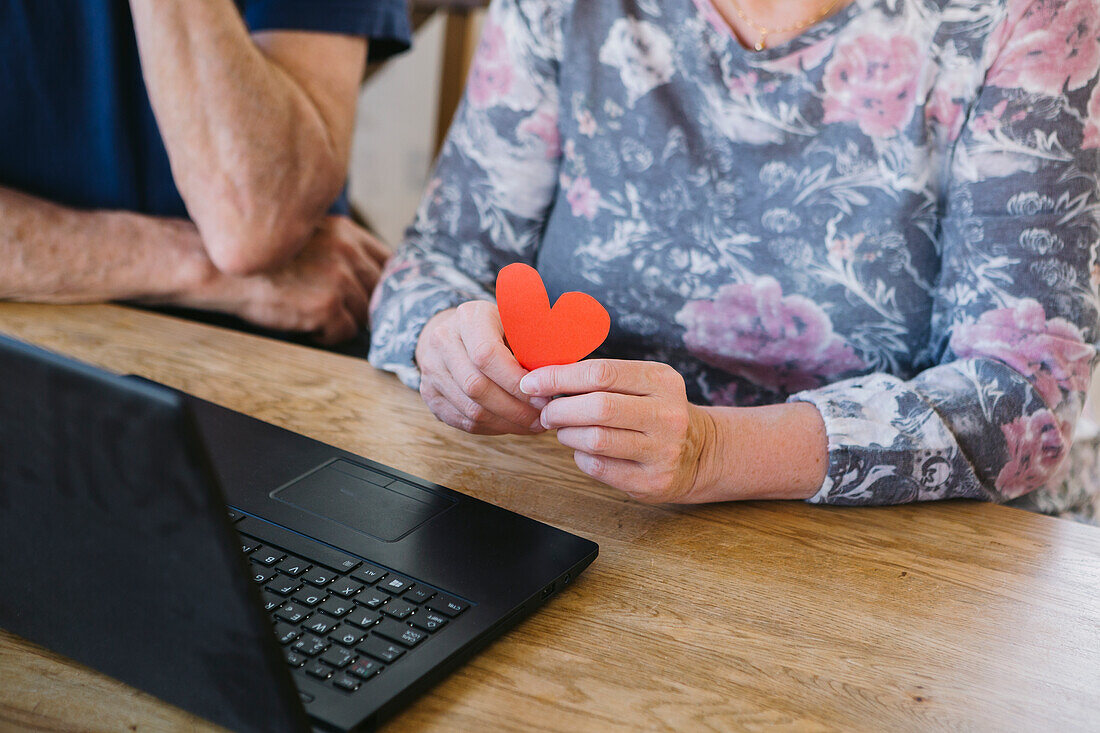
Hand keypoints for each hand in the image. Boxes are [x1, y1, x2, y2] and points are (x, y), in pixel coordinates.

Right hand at [182, 215, 388, 343]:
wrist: (223, 269)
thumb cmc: (264, 258)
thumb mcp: (307, 236)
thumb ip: (341, 249)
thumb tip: (370, 278)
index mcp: (347, 232)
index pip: (390, 262)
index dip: (385, 284)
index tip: (377, 297)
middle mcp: (348, 252)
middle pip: (381, 292)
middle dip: (365, 306)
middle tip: (341, 312)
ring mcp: (339, 279)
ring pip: (365, 315)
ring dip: (344, 322)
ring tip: (315, 315)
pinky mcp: (326, 305)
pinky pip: (344, 332)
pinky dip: (327, 335)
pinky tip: (306, 326)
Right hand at [415, 301, 547, 434]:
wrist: (454, 331)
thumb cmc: (498, 327)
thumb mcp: (517, 321)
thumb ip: (534, 341)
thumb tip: (559, 376)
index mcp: (468, 317)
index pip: (486, 355)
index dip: (515, 381)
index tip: (543, 396)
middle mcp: (442, 342)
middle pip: (476, 386)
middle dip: (515, 408)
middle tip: (543, 417)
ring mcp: (431, 370)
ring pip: (470, 409)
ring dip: (507, 423)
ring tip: (533, 425)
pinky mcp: (430, 395)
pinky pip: (463, 421)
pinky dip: (493, 428)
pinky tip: (514, 425)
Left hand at [520, 359, 717, 502]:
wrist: (701, 453)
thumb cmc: (655, 412)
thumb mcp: (642, 384)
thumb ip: (601, 378)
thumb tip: (543, 379)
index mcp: (661, 380)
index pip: (601, 373)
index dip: (558, 377)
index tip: (531, 383)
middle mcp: (667, 414)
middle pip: (597, 407)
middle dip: (559, 409)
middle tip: (546, 412)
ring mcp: (663, 451)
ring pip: (595, 440)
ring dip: (567, 434)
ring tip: (564, 430)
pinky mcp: (653, 482)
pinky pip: (599, 467)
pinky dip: (580, 457)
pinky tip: (584, 450)